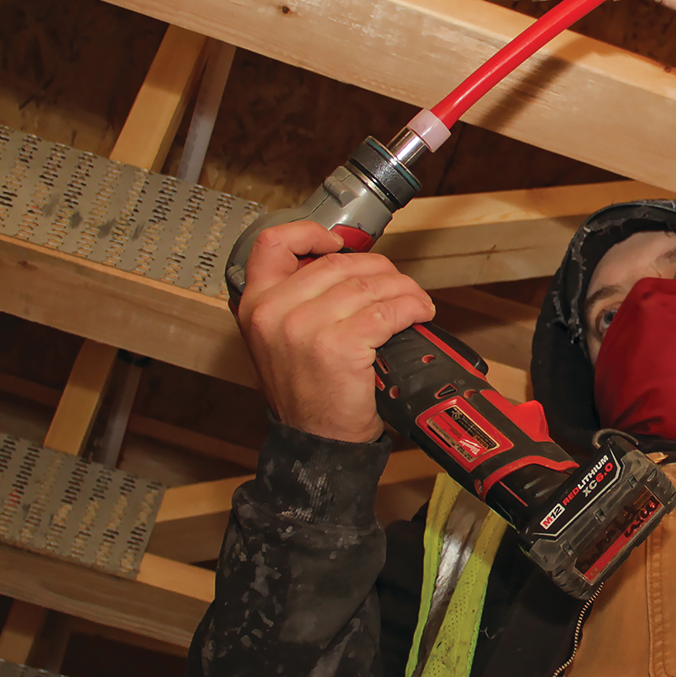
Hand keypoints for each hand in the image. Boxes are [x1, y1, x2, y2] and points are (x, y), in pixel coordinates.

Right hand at [235, 220, 435, 442]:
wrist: (315, 442)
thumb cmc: (305, 391)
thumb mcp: (278, 339)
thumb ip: (295, 299)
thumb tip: (340, 263)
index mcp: (256, 304)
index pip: (274, 243)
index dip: (311, 234)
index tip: (338, 243)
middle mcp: (274, 312)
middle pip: (340, 263)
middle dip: (379, 270)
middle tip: (397, 286)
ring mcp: (305, 328)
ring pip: (370, 284)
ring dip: (403, 289)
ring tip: (414, 302)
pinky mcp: (340, 346)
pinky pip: (388, 310)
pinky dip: (413, 308)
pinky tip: (419, 314)